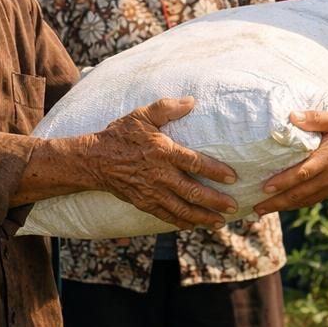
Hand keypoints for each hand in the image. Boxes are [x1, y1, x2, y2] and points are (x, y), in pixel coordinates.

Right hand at [88, 97, 238, 229]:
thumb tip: (191, 101)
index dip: (215, 171)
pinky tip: (194, 225)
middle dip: (215, 201)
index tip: (233, 178)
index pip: (195, 163)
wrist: (93, 160)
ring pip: (182, 209)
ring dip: (203, 217)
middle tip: (234, 206)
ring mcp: (151, 192)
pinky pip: (166, 216)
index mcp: (163, 152)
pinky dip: (182, 222)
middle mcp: (160, 175)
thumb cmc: (120, 135)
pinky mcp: (143, 203)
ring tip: (220, 223)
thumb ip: (167, 108)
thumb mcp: (141, 115)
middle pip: (193, 192)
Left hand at [254, 111, 327, 215]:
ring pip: (305, 199)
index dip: (284, 181)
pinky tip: (285, 205)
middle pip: (300, 193)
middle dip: (277, 202)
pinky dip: (297, 204)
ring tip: (263, 210)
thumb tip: (291, 117)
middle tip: (256, 207)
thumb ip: (315, 118)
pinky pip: (313, 199)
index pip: (303, 173)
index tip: (265, 187)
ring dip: (284, 206)